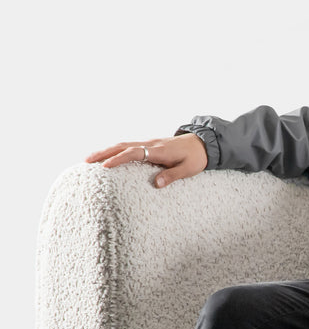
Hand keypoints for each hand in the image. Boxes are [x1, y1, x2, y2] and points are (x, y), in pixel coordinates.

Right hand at [85, 133, 208, 187]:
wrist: (202, 144)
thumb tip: (156, 184)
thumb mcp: (188, 169)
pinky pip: (129, 147)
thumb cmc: (196, 158)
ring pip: (123, 145)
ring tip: (90, 159)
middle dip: (103, 153)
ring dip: (106, 151)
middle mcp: (151, 145)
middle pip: (122, 146)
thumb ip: (172, 176)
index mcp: (159, 151)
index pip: (134, 153)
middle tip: (86, 161)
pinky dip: (115, 151)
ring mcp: (149, 144)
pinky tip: (107, 157)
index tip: (104, 167)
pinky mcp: (149, 146)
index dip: (118, 159)